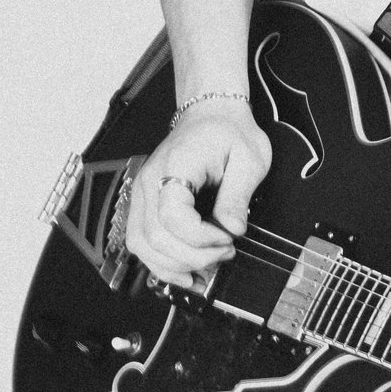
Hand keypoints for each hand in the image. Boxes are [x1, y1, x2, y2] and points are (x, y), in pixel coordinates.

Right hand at [126, 101, 271, 288]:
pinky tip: (186, 275)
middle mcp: (150, 181)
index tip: (228, 238)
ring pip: (141, 244)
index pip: (173, 215)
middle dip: (193, 256)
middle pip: (155, 236)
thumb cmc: (229, 133)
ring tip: (207, 269)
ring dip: (174, 266)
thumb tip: (232, 229)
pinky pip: (141, 242)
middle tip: (225, 253)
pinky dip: (161, 264)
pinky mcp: (145, 205)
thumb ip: (238, 196)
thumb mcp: (249, 159)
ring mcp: (143, 193)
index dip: (201, 237)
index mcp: (175, 165)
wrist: (211, 116)